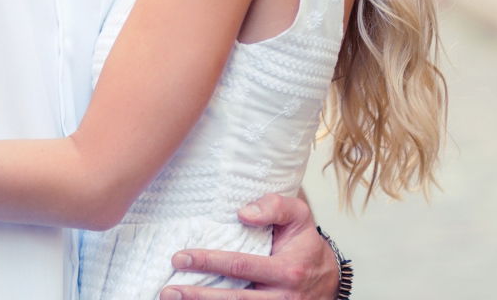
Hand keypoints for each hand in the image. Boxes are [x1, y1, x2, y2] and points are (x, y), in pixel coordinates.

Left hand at [162, 193, 340, 299]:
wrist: (328, 277)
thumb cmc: (305, 243)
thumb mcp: (299, 215)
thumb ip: (273, 206)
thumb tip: (243, 213)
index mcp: (286, 271)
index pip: (240, 266)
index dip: (208, 262)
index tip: (181, 257)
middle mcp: (281, 298)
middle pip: (234, 299)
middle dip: (197, 295)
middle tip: (168, 289)